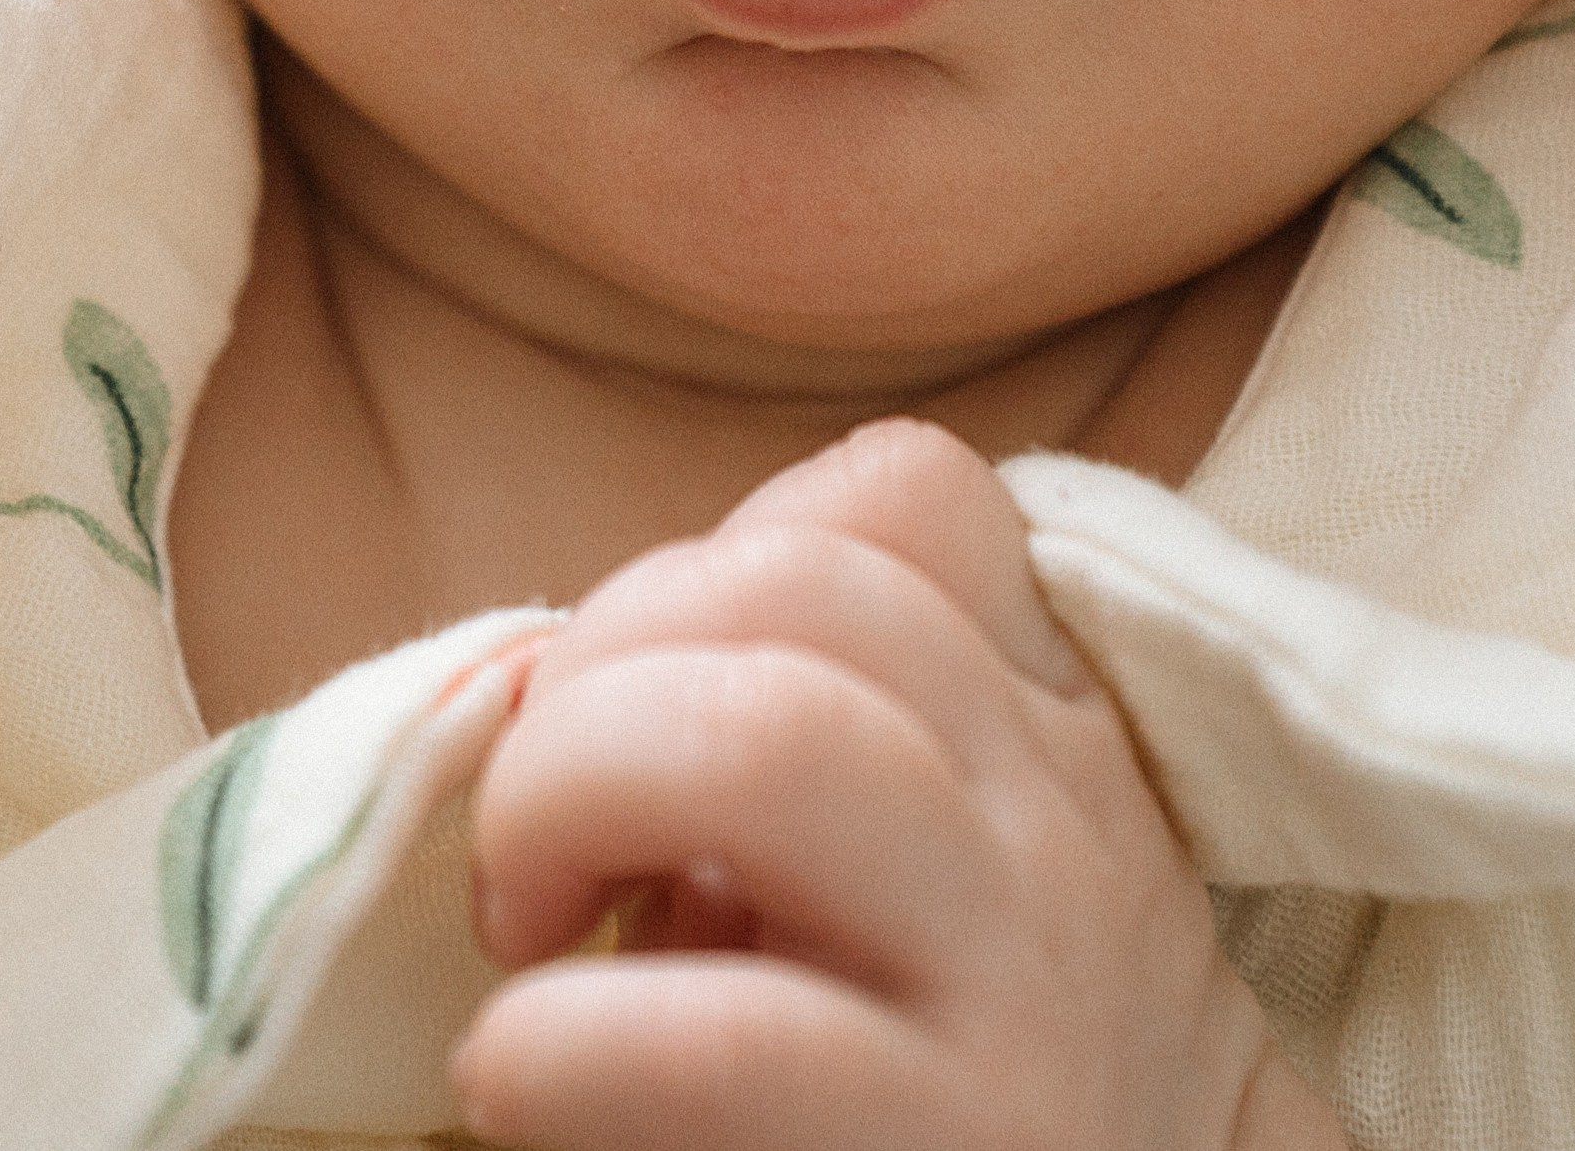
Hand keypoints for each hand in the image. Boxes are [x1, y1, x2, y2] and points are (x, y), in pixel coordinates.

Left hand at [453, 416, 1342, 1150]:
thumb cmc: (976, 1091)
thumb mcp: (952, 884)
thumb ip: (821, 765)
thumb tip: (564, 720)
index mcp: (1050, 721)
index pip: (905, 489)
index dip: (720, 556)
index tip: (655, 698)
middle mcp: (1049, 816)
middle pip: (786, 581)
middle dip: (591, 668)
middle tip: (537, 839)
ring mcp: (1010, 978)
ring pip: (756, 734)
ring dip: (562, 796)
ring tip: (526, 934)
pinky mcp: (937, 1148)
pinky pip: (707, 1041)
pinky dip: (549, 1047)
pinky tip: (524, 1086)